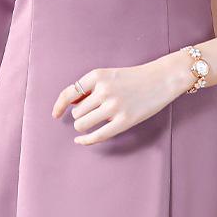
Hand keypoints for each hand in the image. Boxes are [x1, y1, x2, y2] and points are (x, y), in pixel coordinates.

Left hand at [51, 51, 195, 145]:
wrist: (162, 79)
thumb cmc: (134, 78)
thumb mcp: (109, 75)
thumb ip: (89, 88)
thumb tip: (70, 104)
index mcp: (97, 76)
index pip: (69, 93)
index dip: (59, 106)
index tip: (55, 115)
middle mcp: (103, 90)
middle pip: (76, 113)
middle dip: (81, 116)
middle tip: (93, 114)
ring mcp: (114, 106)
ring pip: (82, 124)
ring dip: (84, 126)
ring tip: (96, 121)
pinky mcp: (124, 120)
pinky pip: (97, 135)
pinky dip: (86, 140)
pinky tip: (81, 140)